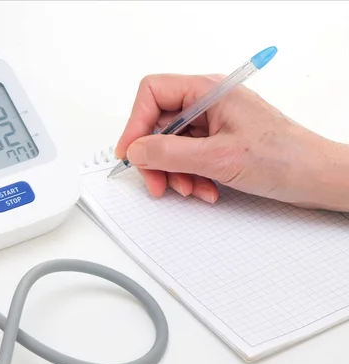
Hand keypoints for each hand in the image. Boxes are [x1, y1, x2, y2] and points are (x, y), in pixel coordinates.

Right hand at [115, 74, 348, 211]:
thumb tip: (136, 149)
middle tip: (156, 182)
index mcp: (208, 91)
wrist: (316, 177)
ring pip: (171, 145)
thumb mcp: (217, 157)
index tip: (130, 152)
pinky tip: (205, 189)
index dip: (135, 123)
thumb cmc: (284, 157)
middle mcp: (208, 102)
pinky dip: (190, 176)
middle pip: (159, 124)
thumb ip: (169, 153)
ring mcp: (213, 123)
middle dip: (156, 157)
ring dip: (175, 172)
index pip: (153, 93)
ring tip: (190, 189)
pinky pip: (188, 157)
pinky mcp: (218, 142)